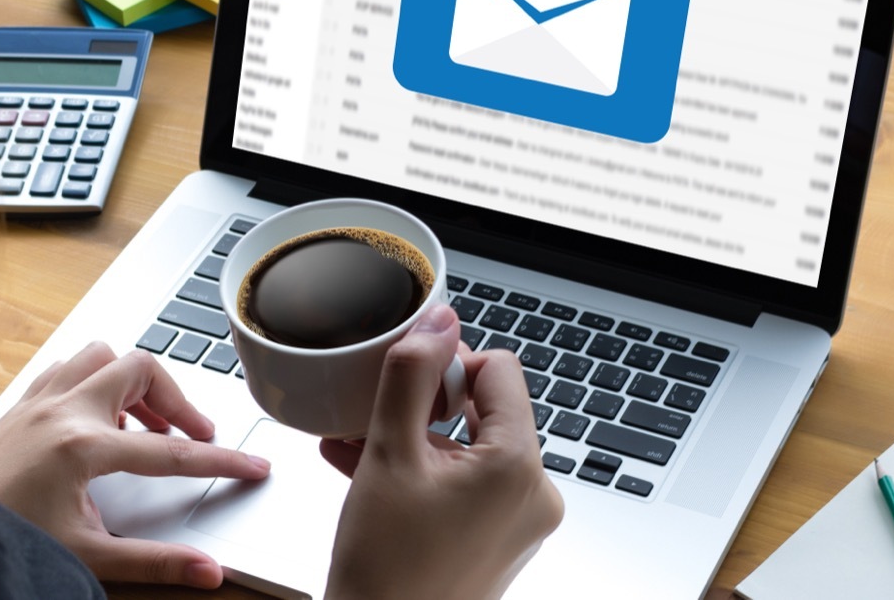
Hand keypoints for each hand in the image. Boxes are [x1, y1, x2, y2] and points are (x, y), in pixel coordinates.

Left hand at [0, 342, 269, 588]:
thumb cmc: (3, 545)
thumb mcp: (86, 556)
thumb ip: (156, 561)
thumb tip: (208, 571)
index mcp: (81, 448)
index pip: (170, 451)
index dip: (220, 460)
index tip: (253, 465)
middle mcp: (61, 412)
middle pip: (142, 370)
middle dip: (177, 400)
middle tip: (192, 435)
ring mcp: (37, 402)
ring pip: (101, 355)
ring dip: (131, 381)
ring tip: (142, 422)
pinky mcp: (18, 405)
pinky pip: (66, 367)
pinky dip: (93, 380)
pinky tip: (96, 415)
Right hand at [320, 305, 562, 598]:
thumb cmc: (384, 573)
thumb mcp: (387, 454)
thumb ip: (411, 376)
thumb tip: (438, 320)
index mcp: (519, 467)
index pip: (499, 368)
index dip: (447, 365)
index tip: (405, 386)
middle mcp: (534, 495)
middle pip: (485, 407)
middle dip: (425, 404)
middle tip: (376, 417)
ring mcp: (519, 522)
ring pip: (469, 446)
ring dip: (415, 437)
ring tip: (359, 444)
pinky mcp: (498, 540)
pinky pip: (466, 482)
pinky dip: (424, 470)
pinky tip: (370, 471)